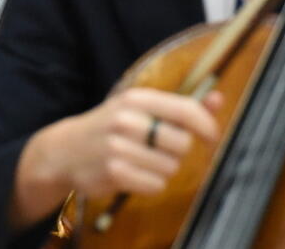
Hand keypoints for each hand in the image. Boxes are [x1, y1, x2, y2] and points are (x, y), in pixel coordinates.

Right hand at [10, 88, 221, 227]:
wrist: (65, 150)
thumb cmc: (111, 127)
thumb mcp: (140, 109)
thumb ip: (181, 106)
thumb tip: (219, 99)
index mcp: (137, 98)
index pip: (186, 110)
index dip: (207, 126)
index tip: (212, 137)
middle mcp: (127, 119)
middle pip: (182, 143)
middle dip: (177, 151)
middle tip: (158, 149)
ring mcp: (118, 147)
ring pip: (170, 168)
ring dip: (163, 169)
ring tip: (142, 162)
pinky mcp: (113, 172)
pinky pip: (156, 185)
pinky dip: (151, 184)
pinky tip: (135, 175)